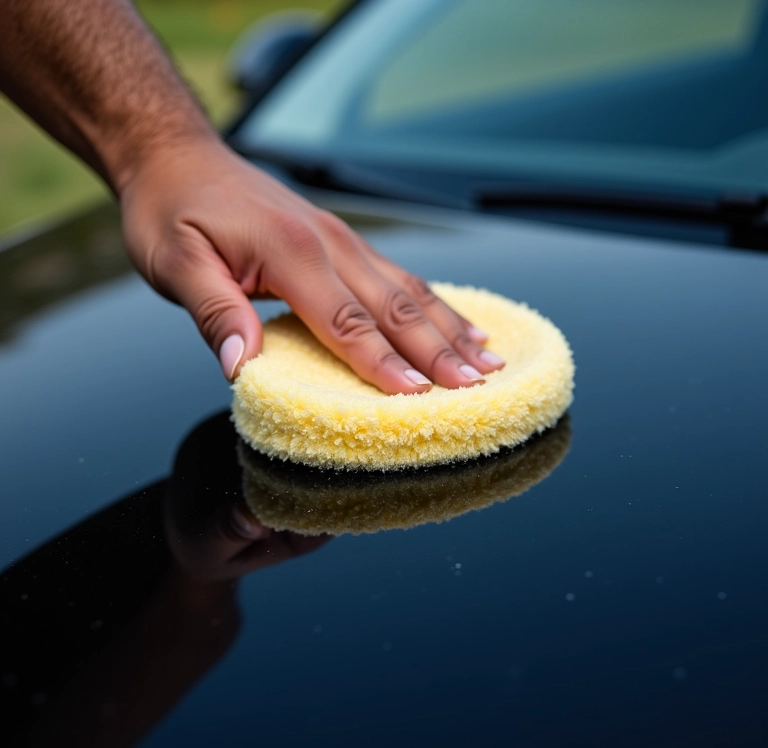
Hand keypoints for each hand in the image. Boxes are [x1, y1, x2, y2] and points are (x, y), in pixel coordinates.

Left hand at [120, 137, 504, 392]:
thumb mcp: (175, 263)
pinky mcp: (343, 241)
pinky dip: (435, 303)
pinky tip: (458, 323)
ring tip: (489, 358)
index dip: (383, 364)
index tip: (418, 397)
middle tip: (478, 385)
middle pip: (396, 306)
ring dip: (451, 327)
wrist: (179, 157)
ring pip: (410, 288)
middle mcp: (329, 242)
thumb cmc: (172, 212)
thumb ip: (213, 312)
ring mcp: (342, 239)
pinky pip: (399, 276)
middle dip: (439, 350)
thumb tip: (241, 367)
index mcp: (292, 251)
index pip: (346, 321)